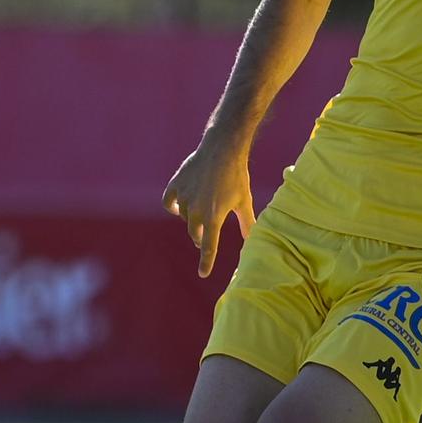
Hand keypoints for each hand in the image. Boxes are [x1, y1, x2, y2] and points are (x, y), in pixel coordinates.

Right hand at [162, 134, 254, 277]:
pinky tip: (180, 205)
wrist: (223, 148)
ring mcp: (184, 198)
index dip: (206, 262)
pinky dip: (173, 206)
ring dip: (191, 217)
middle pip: (195, 234)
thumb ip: (247, 223)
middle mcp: (196, 211)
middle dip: (200, 237)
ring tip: (203, 206)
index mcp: (214, 218)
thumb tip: (252, 240)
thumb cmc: (237, 175)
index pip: (209, 247)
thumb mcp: (244, 201)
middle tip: (205, 234)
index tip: (203, 274)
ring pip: (184, 217)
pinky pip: (169, 203)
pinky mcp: (176, 186)